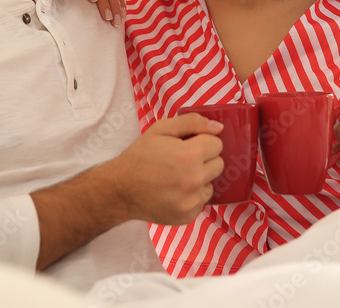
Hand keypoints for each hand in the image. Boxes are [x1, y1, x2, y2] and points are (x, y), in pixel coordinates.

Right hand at [108, 113, 223, 224]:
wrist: (120, 190)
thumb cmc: (140, 156)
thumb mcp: (161, 129)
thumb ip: (192, 122)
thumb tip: (218, 127)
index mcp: (189, 156)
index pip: (217, 144)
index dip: (202, 141)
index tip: (187, 145)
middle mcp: (194, 180)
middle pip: (218, 164)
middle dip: (204, 159)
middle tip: (182, 160)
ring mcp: (192, 201)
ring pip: (211, 184)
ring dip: (200, 179)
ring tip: (177, 176)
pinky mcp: (188, 216)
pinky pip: (201, 201)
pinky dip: (192, 195)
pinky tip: (174, 191)